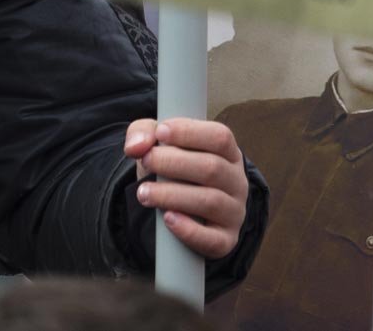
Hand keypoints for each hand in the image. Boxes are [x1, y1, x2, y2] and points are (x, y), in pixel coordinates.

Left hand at [123, 117, 248, 260]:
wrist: (177, 208)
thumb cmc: (172, 168)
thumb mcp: (158, 144)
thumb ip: (143, 133)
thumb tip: (136, 146)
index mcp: (228, 152)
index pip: (220, 137)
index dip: (190, 132)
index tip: (160, 132)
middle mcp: (237, 181)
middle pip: (212, 168)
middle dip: (173, 163)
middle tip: (146, 161)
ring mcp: (234, 212)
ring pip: (210, 201)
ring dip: (172, 195)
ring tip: (144, 193)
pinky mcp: (225, 240)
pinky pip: (212, 239)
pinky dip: (189, 230)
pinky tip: (167, 219)